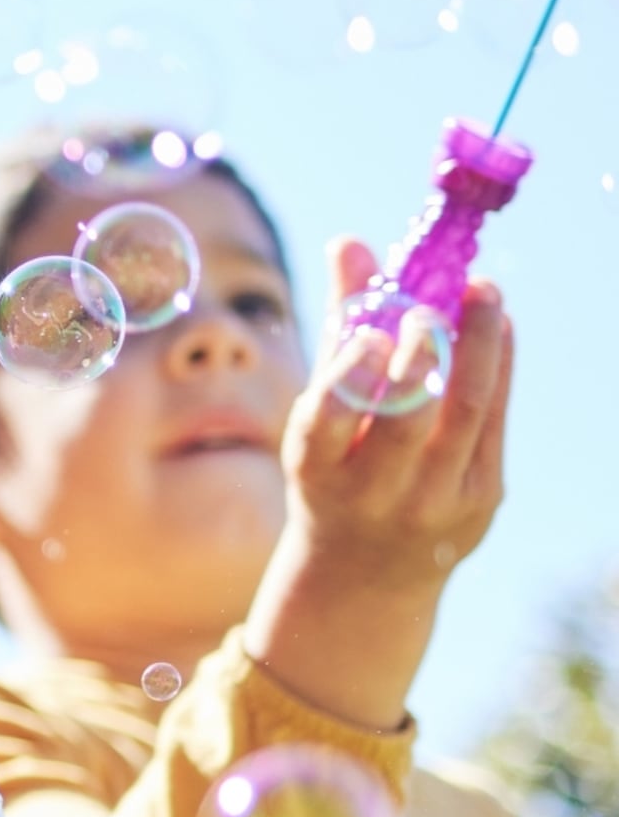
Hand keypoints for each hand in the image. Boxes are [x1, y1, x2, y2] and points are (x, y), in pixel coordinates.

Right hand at [241, 239, 512, 728]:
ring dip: (478, 348)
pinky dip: (498, 367)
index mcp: (317, 473)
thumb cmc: (336, 472)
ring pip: (463, 416)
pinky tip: (498, 323)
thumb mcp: (319, 418)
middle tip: (433, 309)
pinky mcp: (479, 501)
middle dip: (422, 362)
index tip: (371, 338)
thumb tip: (350, 242)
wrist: (365, 574)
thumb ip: (339, 328)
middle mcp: (372, 495)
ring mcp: (432, 502)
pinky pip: (494, 424)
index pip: (325, 428)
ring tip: (484, 292)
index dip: (349, 383)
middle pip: (405, 425)